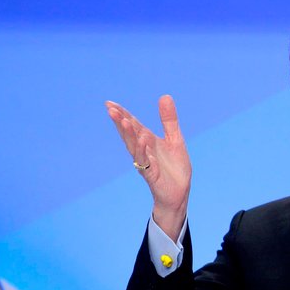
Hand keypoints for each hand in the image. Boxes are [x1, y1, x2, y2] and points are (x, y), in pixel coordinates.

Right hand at [106, 95, 191, 239]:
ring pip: (135, 147)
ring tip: (125, 121)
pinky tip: (142, 140)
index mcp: (148, 141)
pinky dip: (144, 152)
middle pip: (129, 134)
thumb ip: (169, 120)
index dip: (122, 114)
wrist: (179, 193)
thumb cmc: (175, 167)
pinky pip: (146, 163)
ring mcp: (146, 163)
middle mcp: (144, 151)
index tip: (109, 103)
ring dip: (130, 135)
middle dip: (121, 122)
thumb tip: (165, 96)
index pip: (133, 125)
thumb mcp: (175, 139)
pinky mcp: (152, 175)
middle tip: (110, 109)